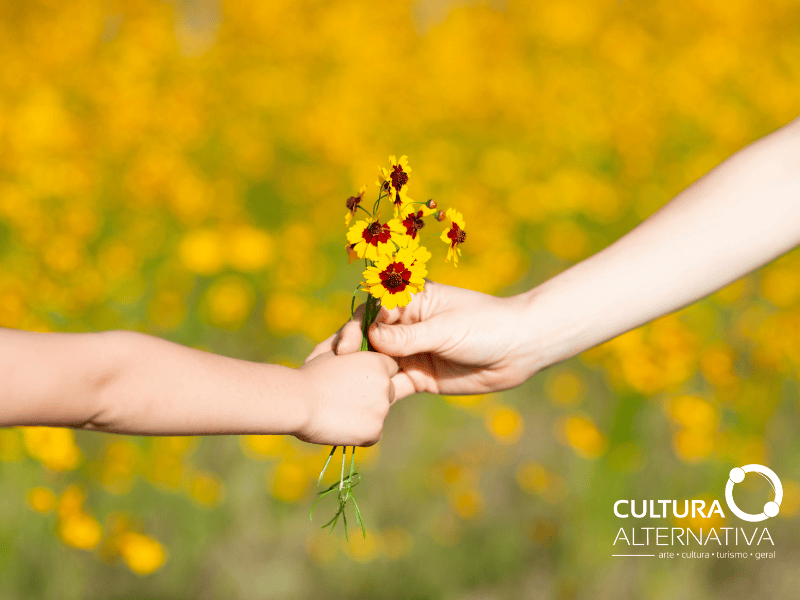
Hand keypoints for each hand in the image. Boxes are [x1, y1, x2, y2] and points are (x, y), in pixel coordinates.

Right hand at [295, 350, 398, 445]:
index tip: (360, 380)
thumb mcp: (333, 353)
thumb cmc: (311, 374)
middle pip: (390, 391)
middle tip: (348, 398)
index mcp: (377, 363)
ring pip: (379, 412)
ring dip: (366, 413)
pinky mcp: (374, 432)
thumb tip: (358, 356)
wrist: (298, 401)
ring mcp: (381, 410)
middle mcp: (385, 385)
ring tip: (338, 412)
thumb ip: (354, 354)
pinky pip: (372, 433)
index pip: (390, 367)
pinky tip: (339, 425)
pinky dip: (359, 432)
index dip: (375, 373)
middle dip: (375, 394)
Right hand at [306, 281, 534, 400]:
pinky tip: (365, 403)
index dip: (356, 327)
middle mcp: (405, 326)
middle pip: (368, 337)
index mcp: (411, 301)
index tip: (348, 344)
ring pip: (376, 362)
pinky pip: (392, 385)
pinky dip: (378, 393)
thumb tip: (371, 339)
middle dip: (350, 351)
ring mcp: (410, 352)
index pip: (374, 311)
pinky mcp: (418, 378)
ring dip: (360, 374)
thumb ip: (408, 337)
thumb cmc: (485, 326)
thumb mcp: (445, 329)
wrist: (518, 351)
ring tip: (341, 388)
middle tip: (335, 367)